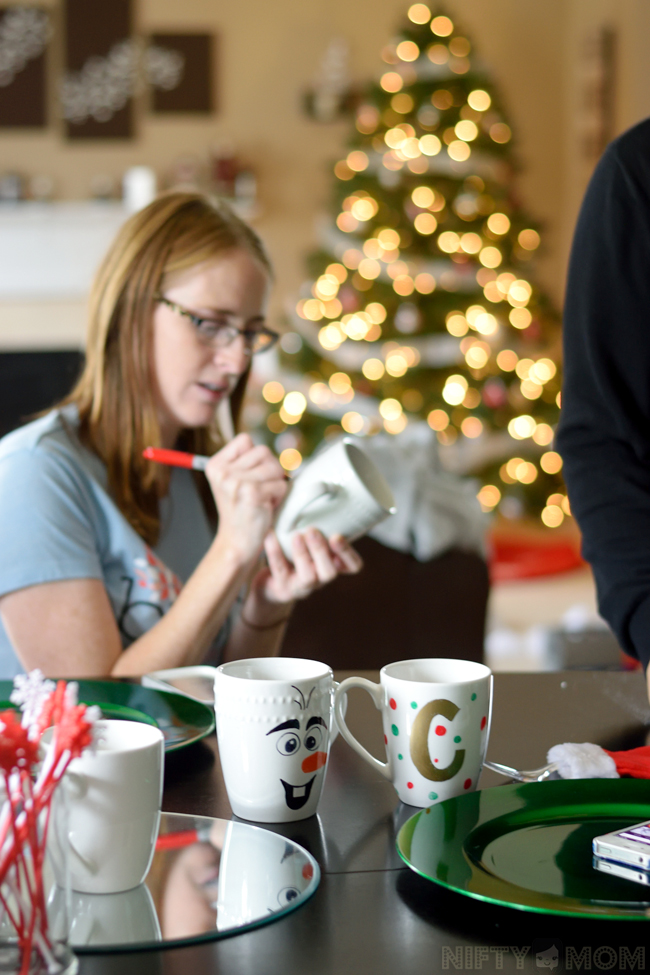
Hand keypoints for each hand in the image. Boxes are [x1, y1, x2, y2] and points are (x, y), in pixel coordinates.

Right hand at [205, 434, 287, 562]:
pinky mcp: (252, 493)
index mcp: (215, 465)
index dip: (255, 458)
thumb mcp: (234, 481)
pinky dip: (279, 497)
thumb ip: (247, 461)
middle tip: (258, 491)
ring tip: (262, 498)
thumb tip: (271, 449)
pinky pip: (281, 485)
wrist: (237, 543)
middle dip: (269, 471)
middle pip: (264, 451)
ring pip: (276, 467)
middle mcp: (223, 472)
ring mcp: (236, 482)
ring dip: (275, 484)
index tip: (250, 478)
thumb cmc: (242, 511)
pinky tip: (265, 507)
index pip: (245, 440)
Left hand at [249, 528, 362, 607]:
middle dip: (321, 551)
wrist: (270, 582)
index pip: (352, 566)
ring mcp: (301, 587)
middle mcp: (320, 578)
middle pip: (330, 572)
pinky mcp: (282, 589)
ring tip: (295, 535)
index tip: (337, 536)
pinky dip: (276, 553)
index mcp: (333, 564)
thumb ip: (317, 518)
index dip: (348, 554)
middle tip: (312, 531)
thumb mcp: (309, 537)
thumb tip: (319, 484)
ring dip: (302, 555)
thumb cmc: (294, 551)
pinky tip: (271, 536)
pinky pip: (280, 572)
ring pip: (308, 578)